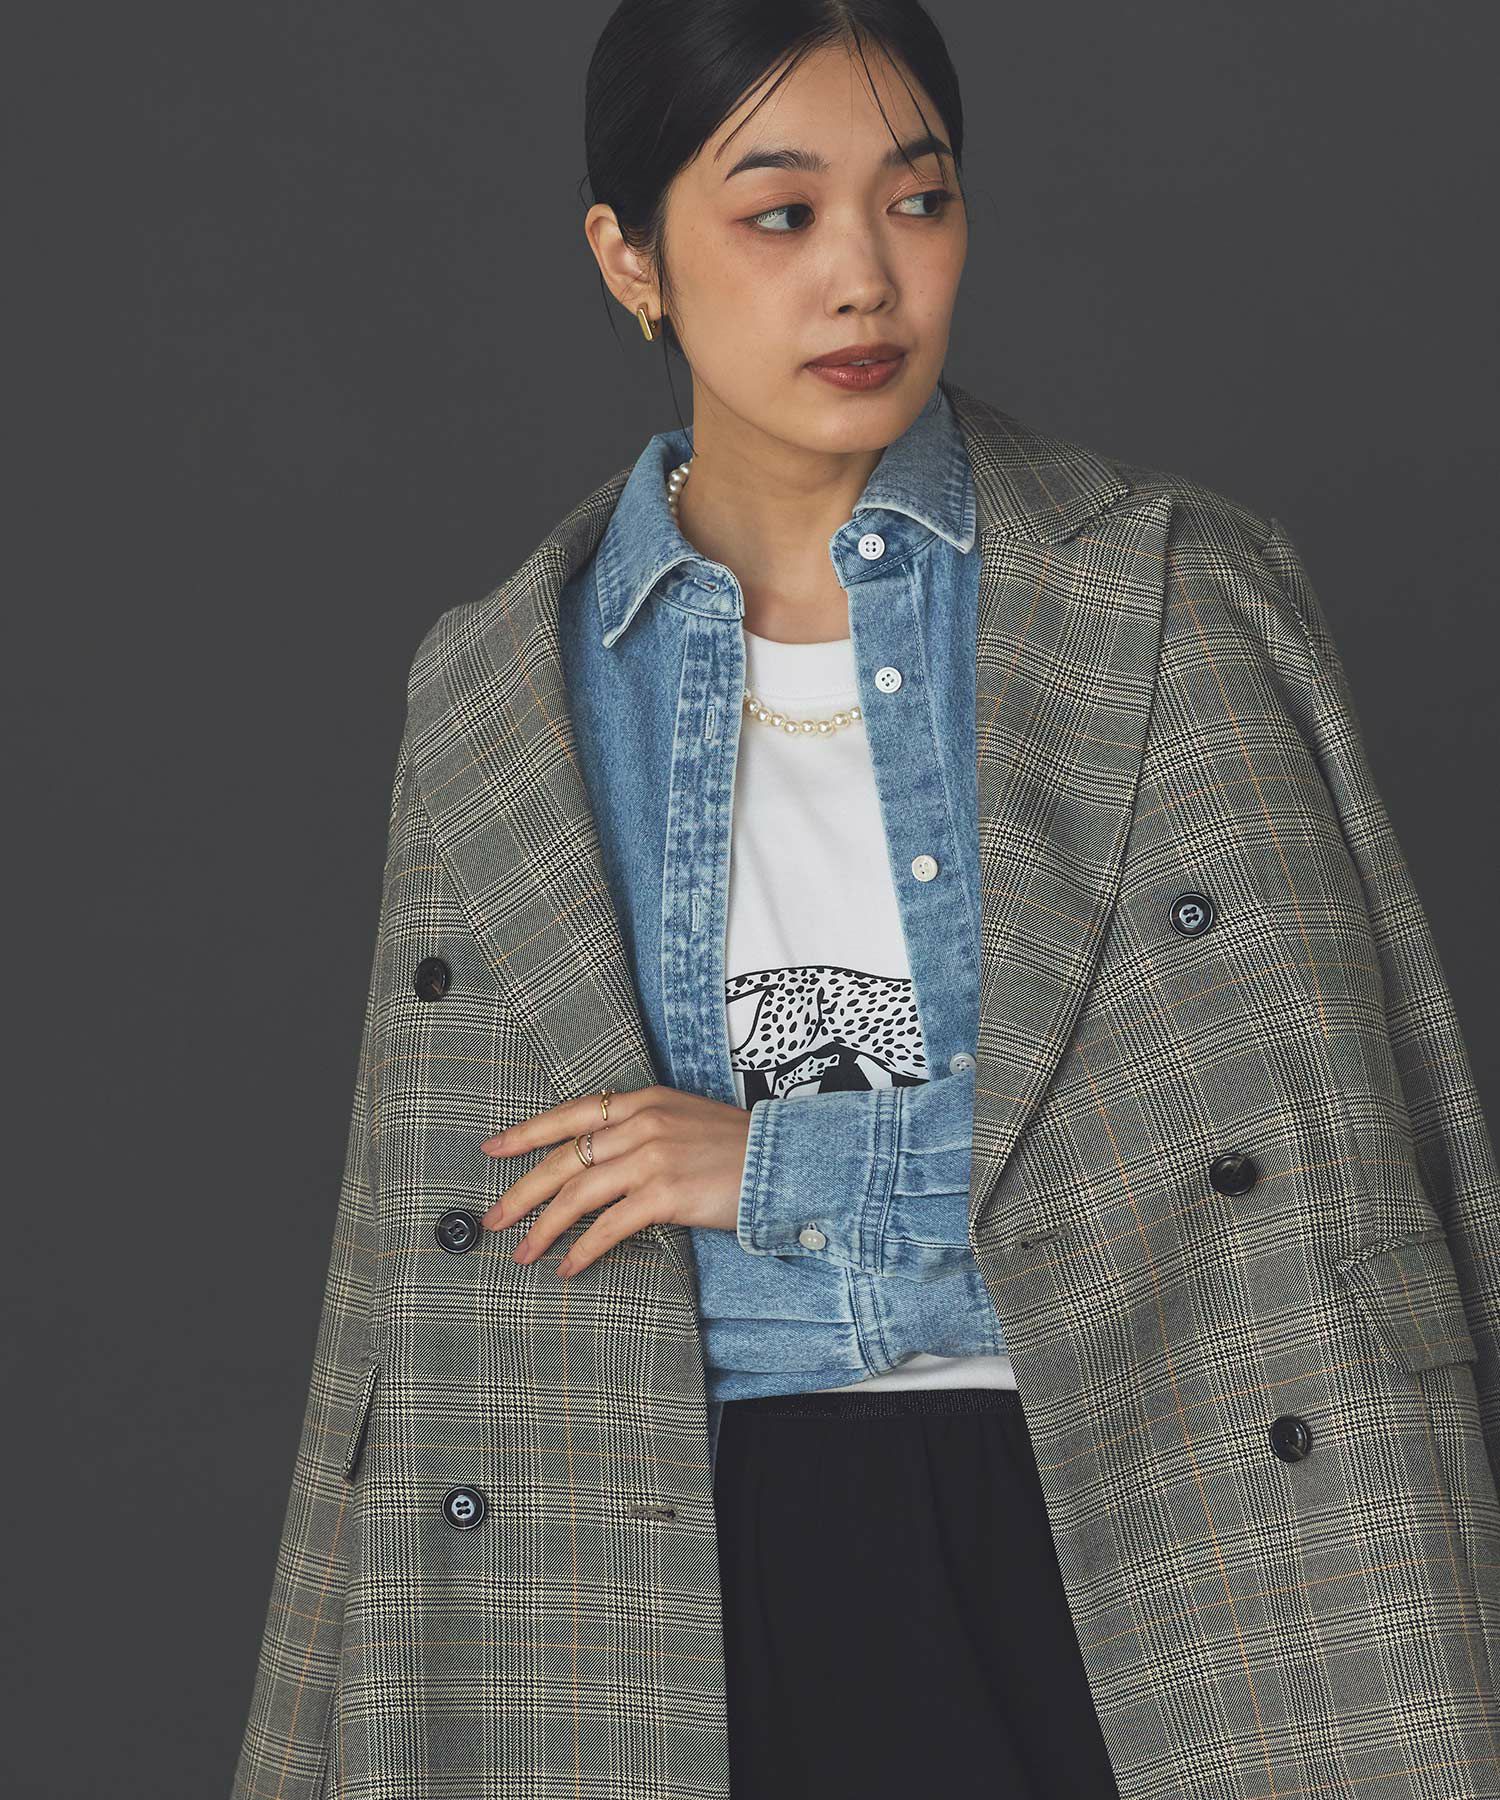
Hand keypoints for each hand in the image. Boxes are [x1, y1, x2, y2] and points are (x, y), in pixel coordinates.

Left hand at [479, 1083, 751, 1277]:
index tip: (493, 1148)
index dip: (527, 1133)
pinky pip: (608, 1227)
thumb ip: (645, 1129)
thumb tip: (604, 1159)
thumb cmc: (740, 1148)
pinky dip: (582, 1250)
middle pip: (563, 1160)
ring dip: (543, 1229)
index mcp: (643, 1100)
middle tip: (493, 1220)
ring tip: (524, 1254)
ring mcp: (651, 1157)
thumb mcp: (686, 1119)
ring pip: (576, 1195)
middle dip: (521, 1193)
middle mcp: (642, 1123)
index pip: (570, 1114)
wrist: (786, 1160)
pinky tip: (567, 1267)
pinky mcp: (665, 1193)